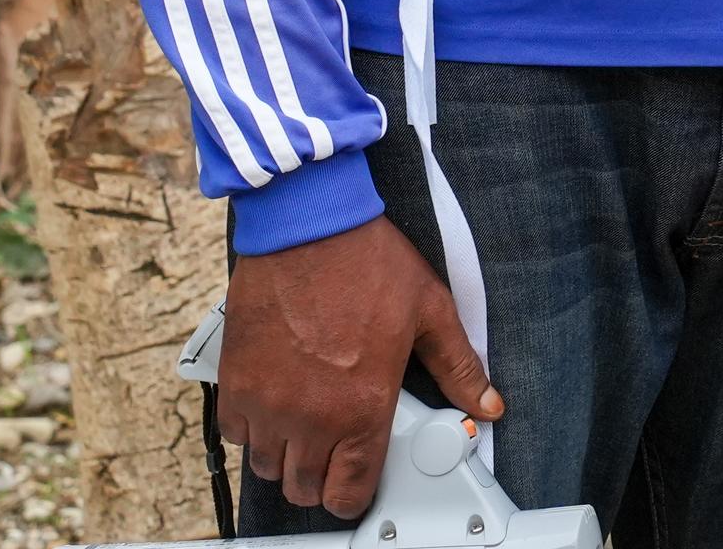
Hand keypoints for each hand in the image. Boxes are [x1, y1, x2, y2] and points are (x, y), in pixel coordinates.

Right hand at [219, 218, 495, 520]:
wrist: (310, 227)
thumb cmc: (369, 263)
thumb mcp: (431, 312)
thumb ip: (458, 367)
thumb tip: (487, 402)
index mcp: (362, 406)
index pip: (349, 490)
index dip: (355, 495)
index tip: (358, 484)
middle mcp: (309, 415)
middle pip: (303, 488)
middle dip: (320, 480)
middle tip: (335, 453)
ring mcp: (266, 402)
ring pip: (267, 466)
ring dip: (286, 455)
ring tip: (308, 426)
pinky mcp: (235, 383)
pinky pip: (235, 433)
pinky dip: (252, 428)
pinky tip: (276, 404)